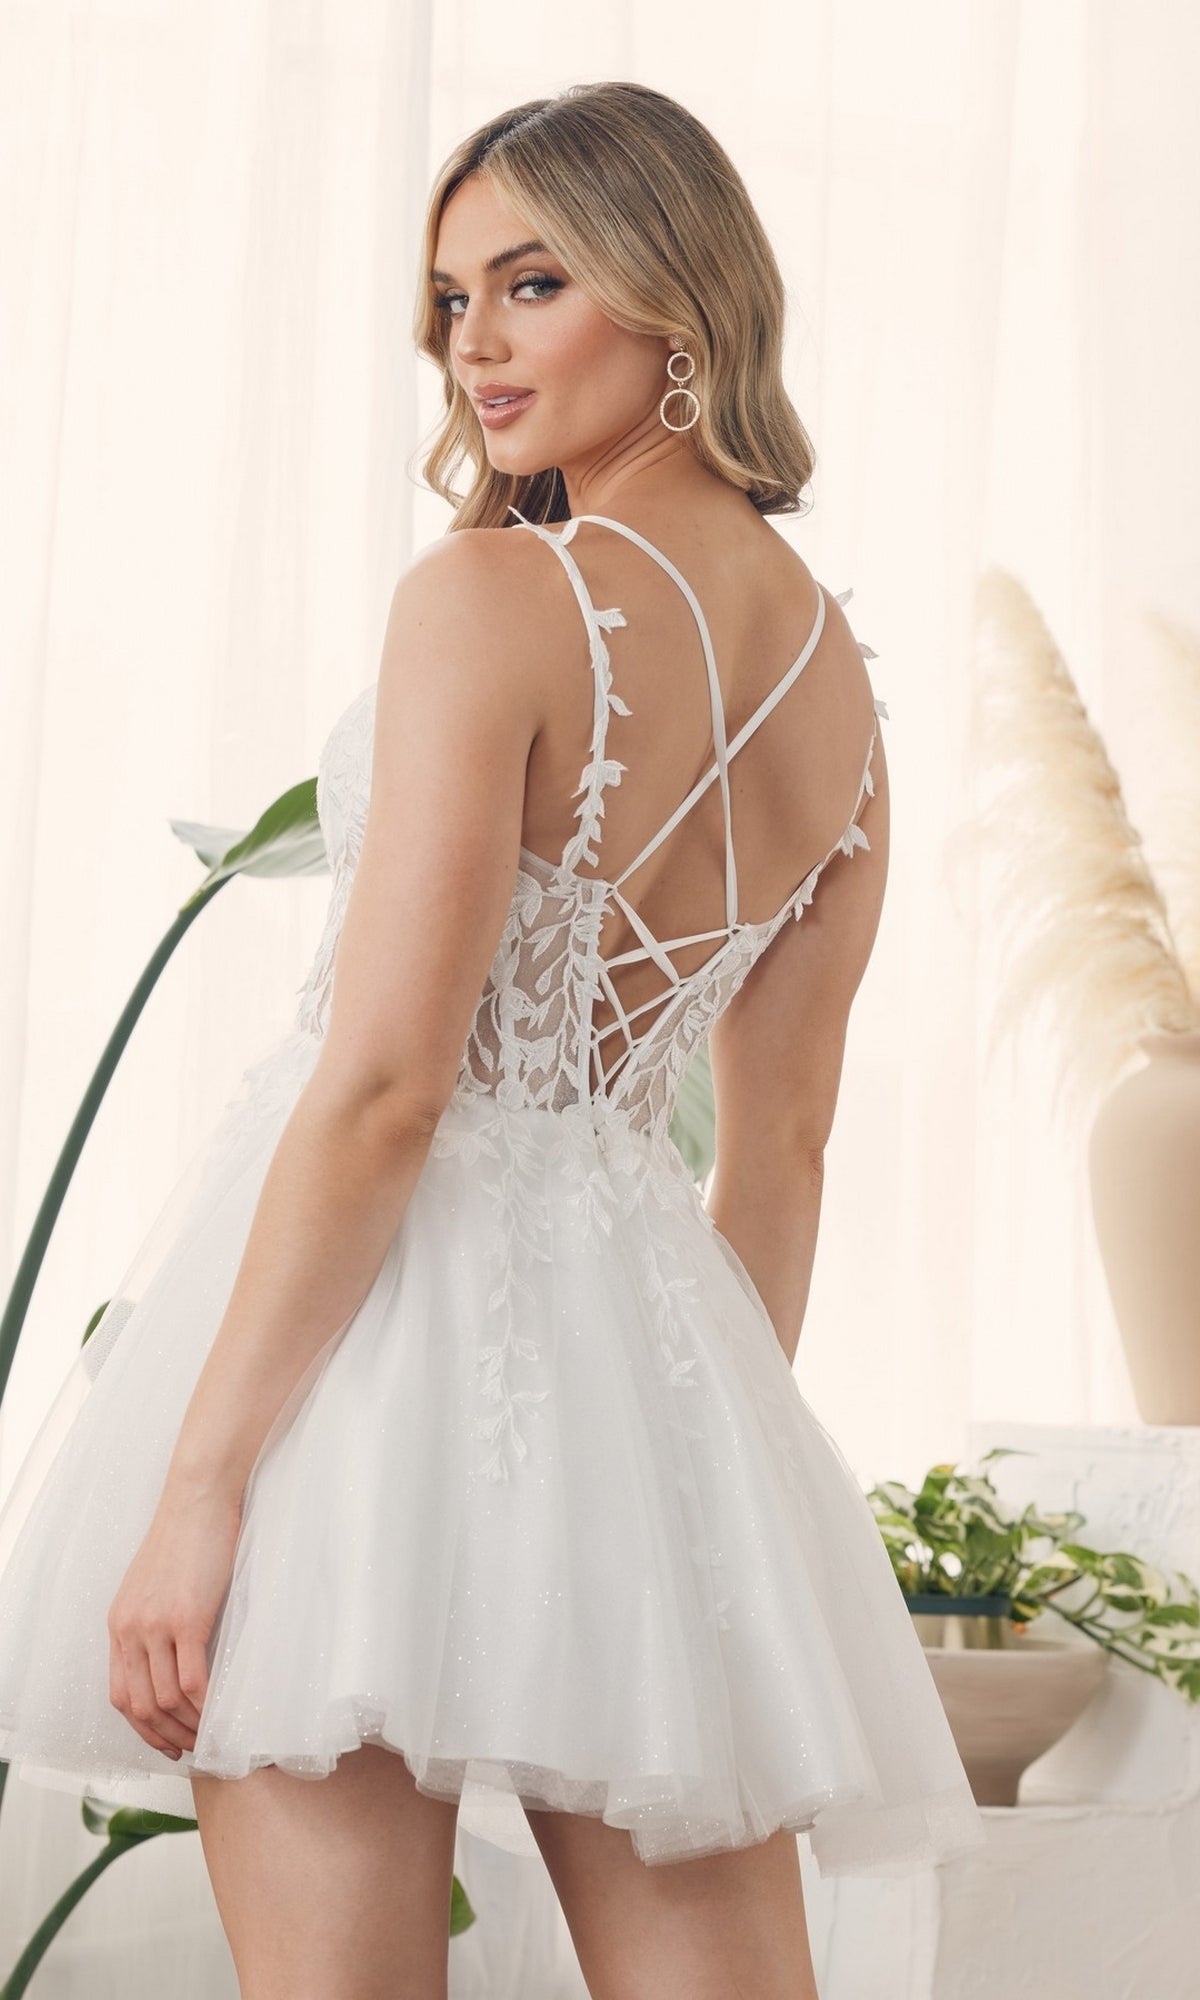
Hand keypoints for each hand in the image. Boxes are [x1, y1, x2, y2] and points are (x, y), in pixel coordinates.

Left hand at [107, 1480, 243, 1759]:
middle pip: (139, 1704)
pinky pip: (191, 1681)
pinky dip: (204, 1706)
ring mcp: (157, 1626)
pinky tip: (218, 1714)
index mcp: (119, 1624)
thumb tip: (171, 1658)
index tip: (165, 1739)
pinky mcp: (187, 1619)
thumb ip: (152, 1621)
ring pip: (165, 1699)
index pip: (119, 1693)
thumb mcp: (152, 1585)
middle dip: (164, 1735)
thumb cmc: (184, 1536)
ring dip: (187, 1725)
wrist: (197, 1500)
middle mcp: (130, 1630)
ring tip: (209, 1734)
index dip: (142, 1726)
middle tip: (190, 1747)